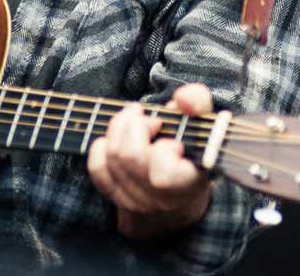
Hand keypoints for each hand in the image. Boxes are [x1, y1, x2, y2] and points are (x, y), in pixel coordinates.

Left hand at [87, 82, 213, 240]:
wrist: (181, 185)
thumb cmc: (191, 147)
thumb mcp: (200, 121)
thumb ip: (197, 102)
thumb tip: (184, 98)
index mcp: (188, 184)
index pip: (164, 173)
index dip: (163, 148)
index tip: (171, 138)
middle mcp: (161, 199)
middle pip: (130, 157)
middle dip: (135, 125)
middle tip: (150, 119)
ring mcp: (137, 201)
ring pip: (113, 158)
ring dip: (120, 128)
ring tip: (135, 120)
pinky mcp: (117, 197)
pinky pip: (98, 168)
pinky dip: (102, 146)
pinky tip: (117, 138)